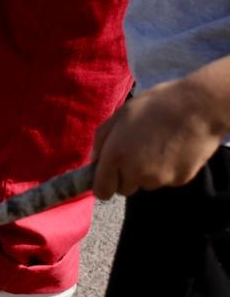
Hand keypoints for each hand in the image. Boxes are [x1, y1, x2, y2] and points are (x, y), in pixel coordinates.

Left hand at [92, 79, 227, 199]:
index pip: (102, 191)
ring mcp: (159, 178)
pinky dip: (169, 169)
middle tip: (139, 152)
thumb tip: (95, 160)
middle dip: (127, 175)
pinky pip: (167, 180)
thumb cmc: (157, 106)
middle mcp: (135, 172)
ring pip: (147, 184)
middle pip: (125, 188)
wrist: (200, 106)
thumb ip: (101, 140)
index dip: (105, 184)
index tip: (110, 176)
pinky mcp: (179, 179)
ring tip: (159, 146)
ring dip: (149, 172)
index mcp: (115, 157)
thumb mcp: (121, 115)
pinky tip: (175, 149)